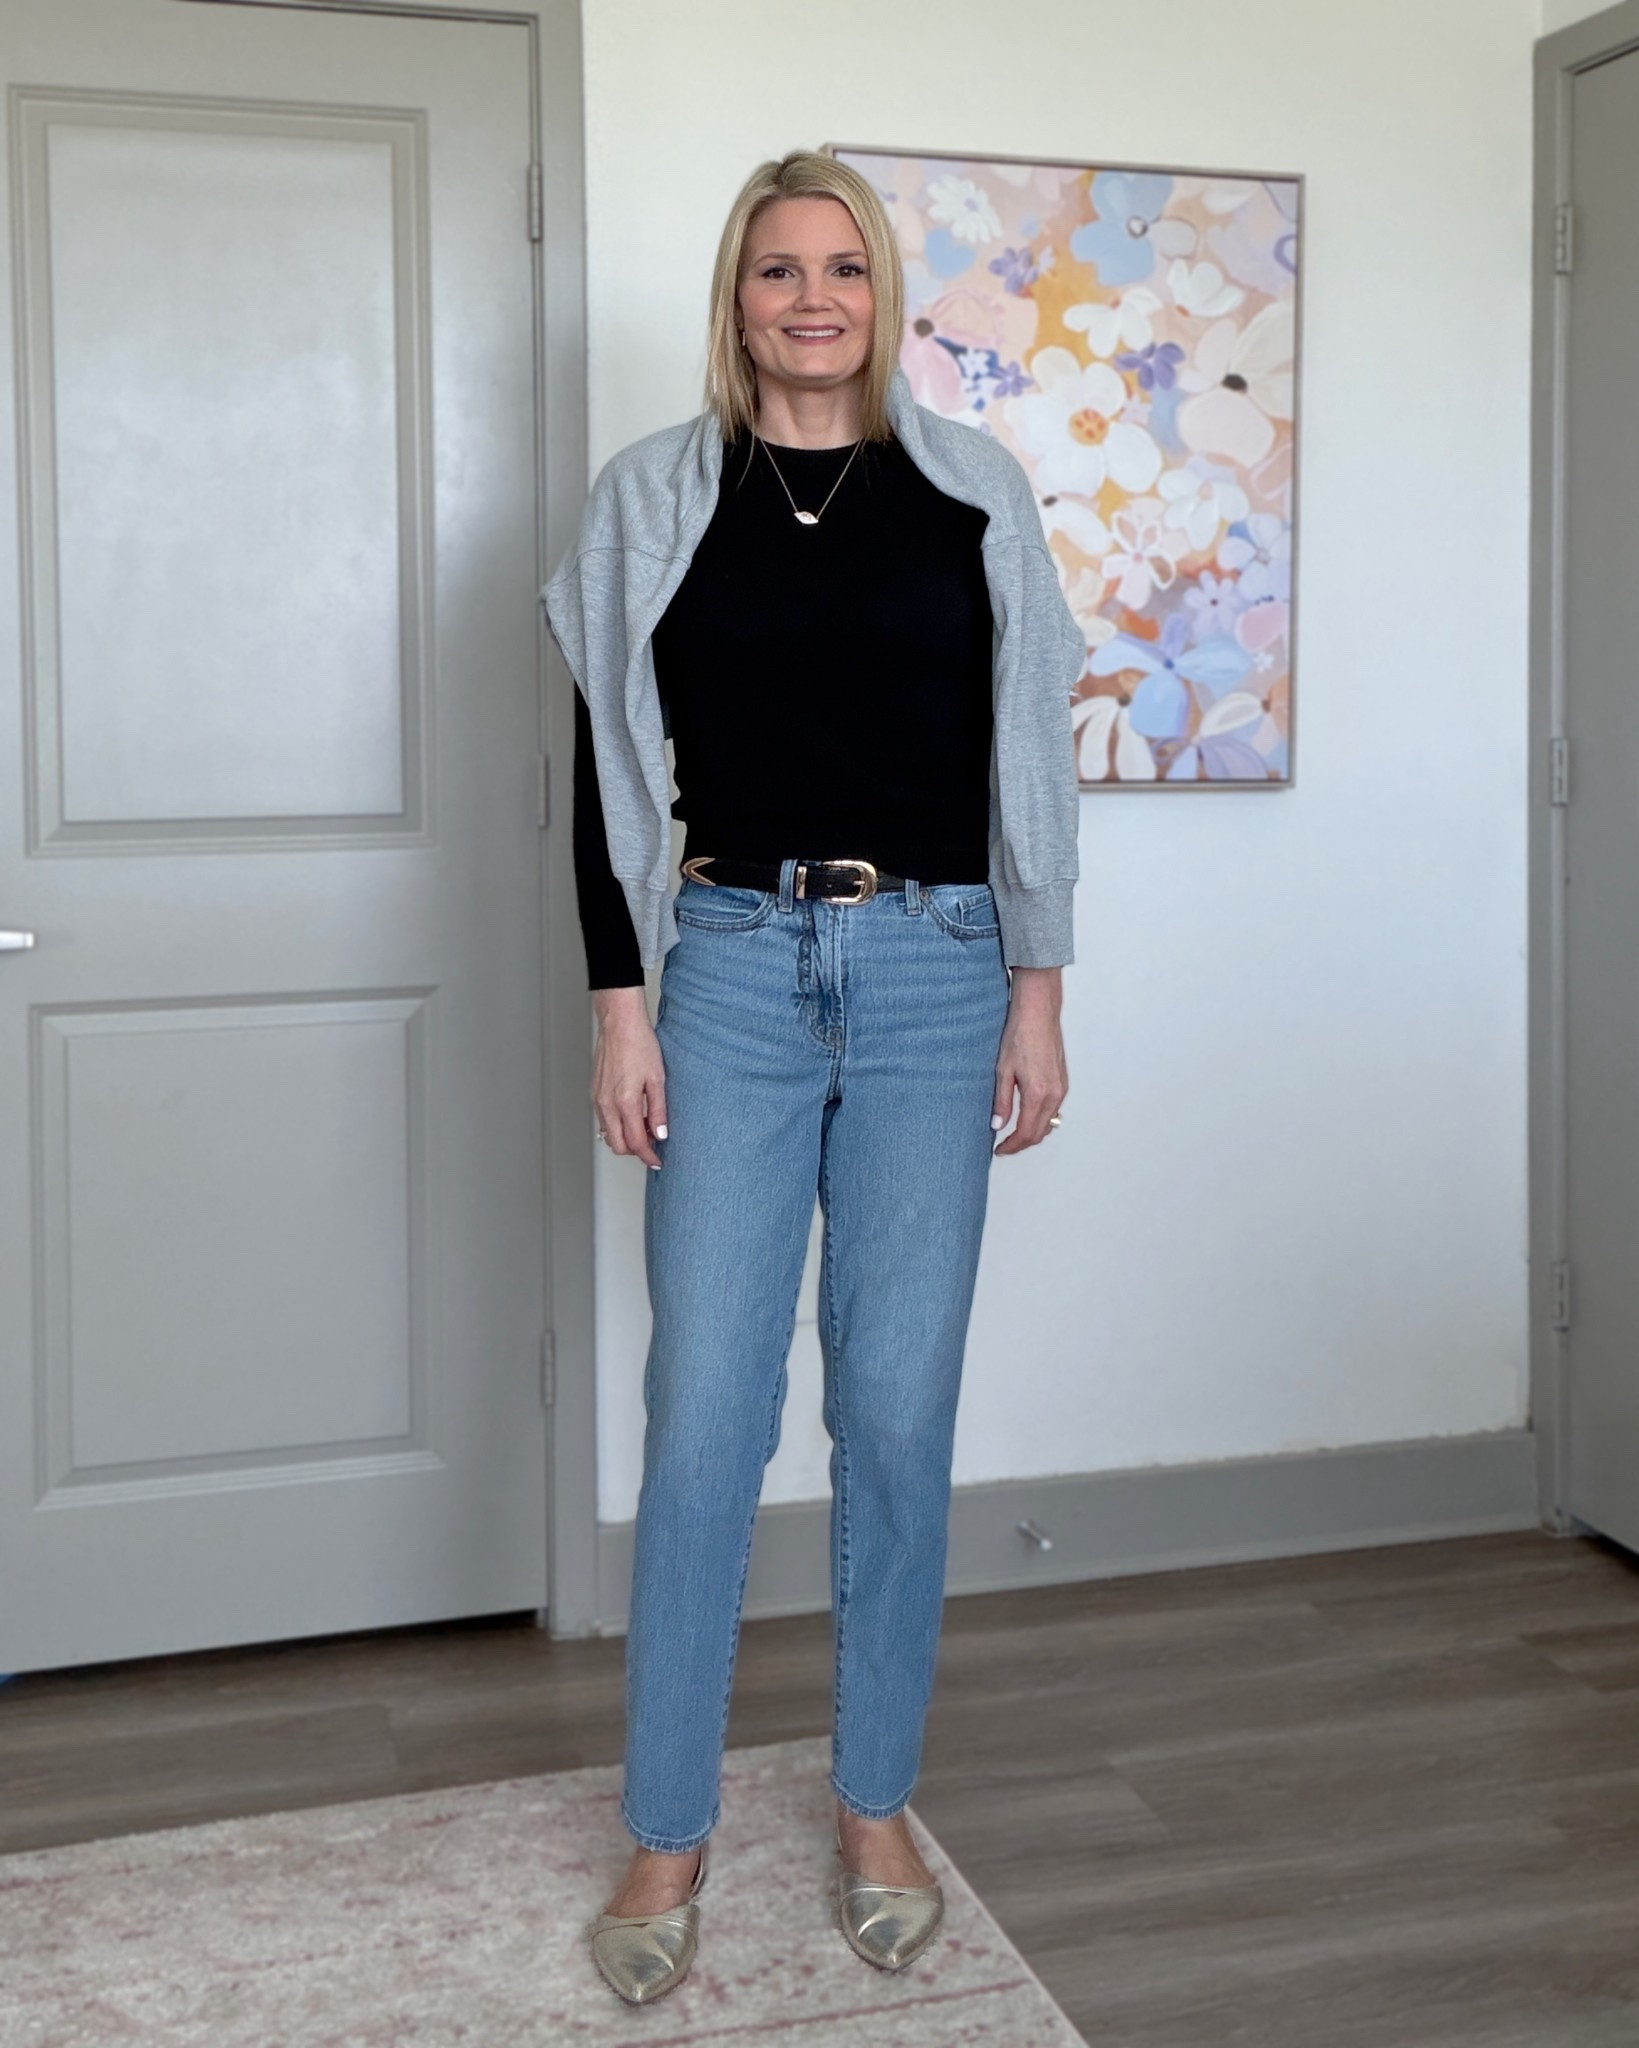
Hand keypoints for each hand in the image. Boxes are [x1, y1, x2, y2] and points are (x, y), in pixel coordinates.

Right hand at [591, 986, 667, 1169]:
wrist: (619, 1024)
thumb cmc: (639, 1044)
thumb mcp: (658, 1079)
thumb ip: (659, 1110)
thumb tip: (662, 1134)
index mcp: (625, 1102)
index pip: (636, 1143)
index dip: (648, 1156)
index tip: (657, 1161)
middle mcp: (607, 1104)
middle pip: (619, 1145)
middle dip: (636, 1150)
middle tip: (655, 1142)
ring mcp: (598, 1099)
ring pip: (609, 1134)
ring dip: (626, 1138)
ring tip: (645, 1125)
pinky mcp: (594, 1093)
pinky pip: (604, 1120)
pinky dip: (617, 1125)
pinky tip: (632, 1114)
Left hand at [991, 966, 1066, 1155]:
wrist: (1038, 1012)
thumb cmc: (1019, 1035)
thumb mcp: (1003, 1071)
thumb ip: (1002, 1101)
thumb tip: (997, 1125)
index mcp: (1038, 1094)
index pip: (1027, 1133)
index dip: (1012, 1146)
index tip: (999, 1150)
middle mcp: (1055, 1094)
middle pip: (1040, 1133)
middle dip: (1022, 1143)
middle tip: (1003, 1146)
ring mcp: (1062, 1088)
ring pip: (1049, 1123)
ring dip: (1032, 1132)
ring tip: (1012, 1133)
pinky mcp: (1063, 1081)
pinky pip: (1054, 1110)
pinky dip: (1041, 1120)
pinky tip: (1027, 1116)